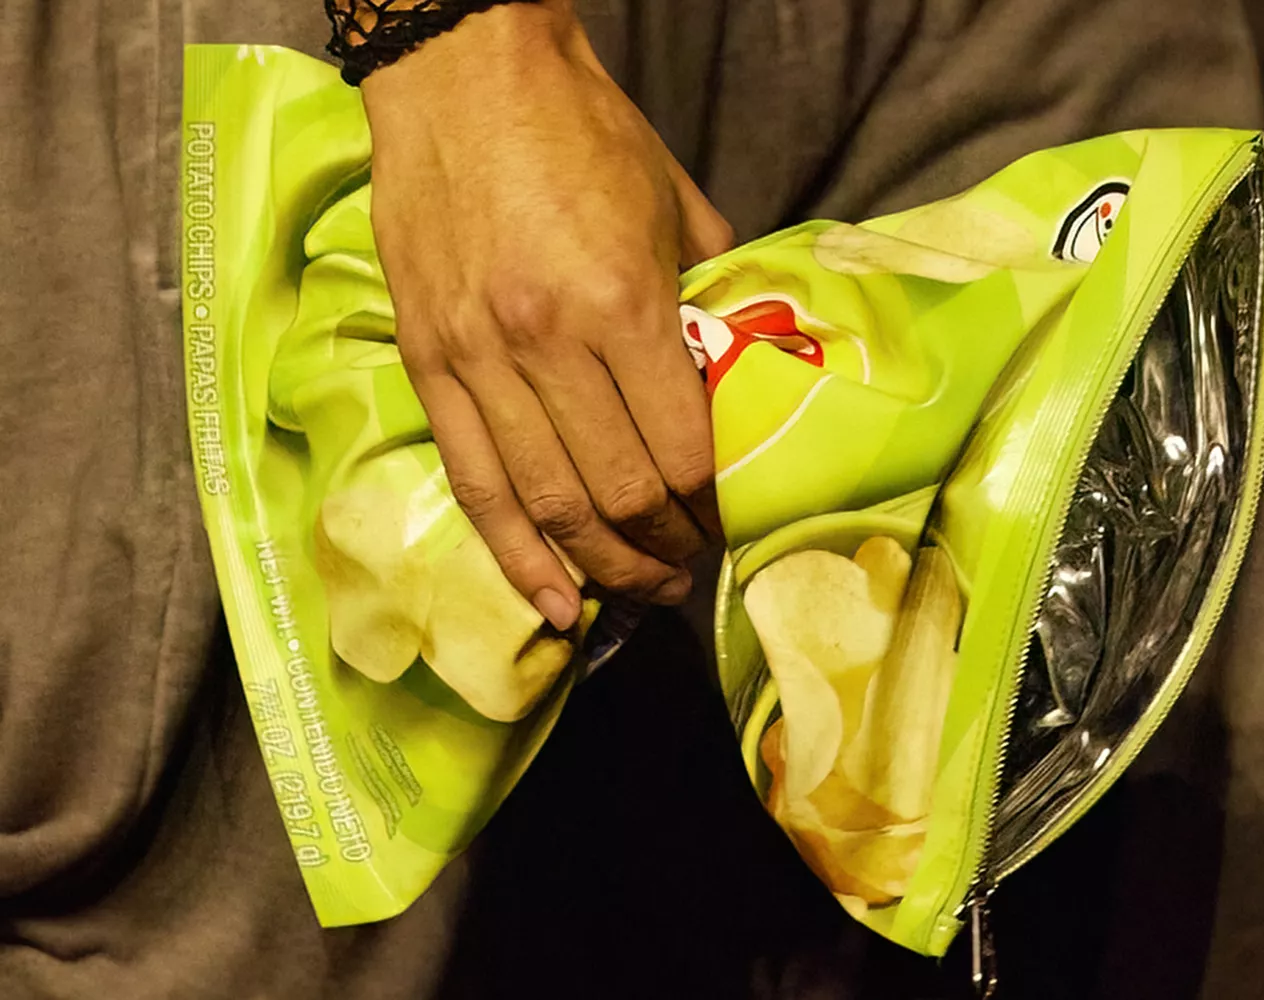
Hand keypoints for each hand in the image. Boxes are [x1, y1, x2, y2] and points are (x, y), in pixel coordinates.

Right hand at [361, 1, 733, 629]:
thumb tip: (743, 368)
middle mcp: (547, 343)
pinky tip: (554, 603)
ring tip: (640, 595)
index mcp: (622, 302)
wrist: (462, 73)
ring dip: (603, 568)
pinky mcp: (428, 363)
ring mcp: (478, 358)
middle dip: (667, 549)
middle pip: (621, 493)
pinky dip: (515, 554)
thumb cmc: (582, 132)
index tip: (731, 523)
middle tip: (692, 569)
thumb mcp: (677, 205)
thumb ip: (714, 296)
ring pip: (548, 504)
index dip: (715, 506)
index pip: (683, 449)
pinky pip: (474, 482)